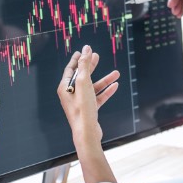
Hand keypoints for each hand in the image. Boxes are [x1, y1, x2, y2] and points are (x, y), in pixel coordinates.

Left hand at [57, 45, 119, 182]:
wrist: (87, 133)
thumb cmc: (83, 108)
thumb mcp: (84, 82)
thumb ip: (85, 65)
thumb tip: (87, 49)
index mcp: (65, 88)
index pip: (71, 69)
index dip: (77, 59)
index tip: (83, 51)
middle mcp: (71, 95)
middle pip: (82, 76)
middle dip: (91, 66)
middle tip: (97, 56)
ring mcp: (81, 103)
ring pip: (93, 87)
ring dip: (105, 79)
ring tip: (117, 73)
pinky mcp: (89, 110)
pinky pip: (98, 97)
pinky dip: (106, 91)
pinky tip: (115, 86)